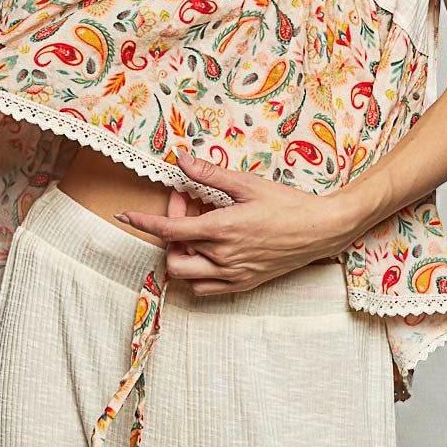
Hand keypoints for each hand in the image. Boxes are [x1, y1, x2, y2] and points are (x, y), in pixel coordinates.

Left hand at [115, 147, 351, 295]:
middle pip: (173, 255)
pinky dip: (197, 272)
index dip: (142, 222)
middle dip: (170, 230)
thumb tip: (180, 158)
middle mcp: (224, 257)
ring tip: (198, 228)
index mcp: (222, 230)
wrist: (322, 230)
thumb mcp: (247, 183)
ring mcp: (234, 275)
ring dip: (182, 252)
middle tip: (187, 204)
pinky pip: (205, 288)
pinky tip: (209, 250)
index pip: (169, 230)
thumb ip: (209, 174)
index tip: (125, 214)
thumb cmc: (287, 204)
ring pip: (186, 275)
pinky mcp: (244, 284)